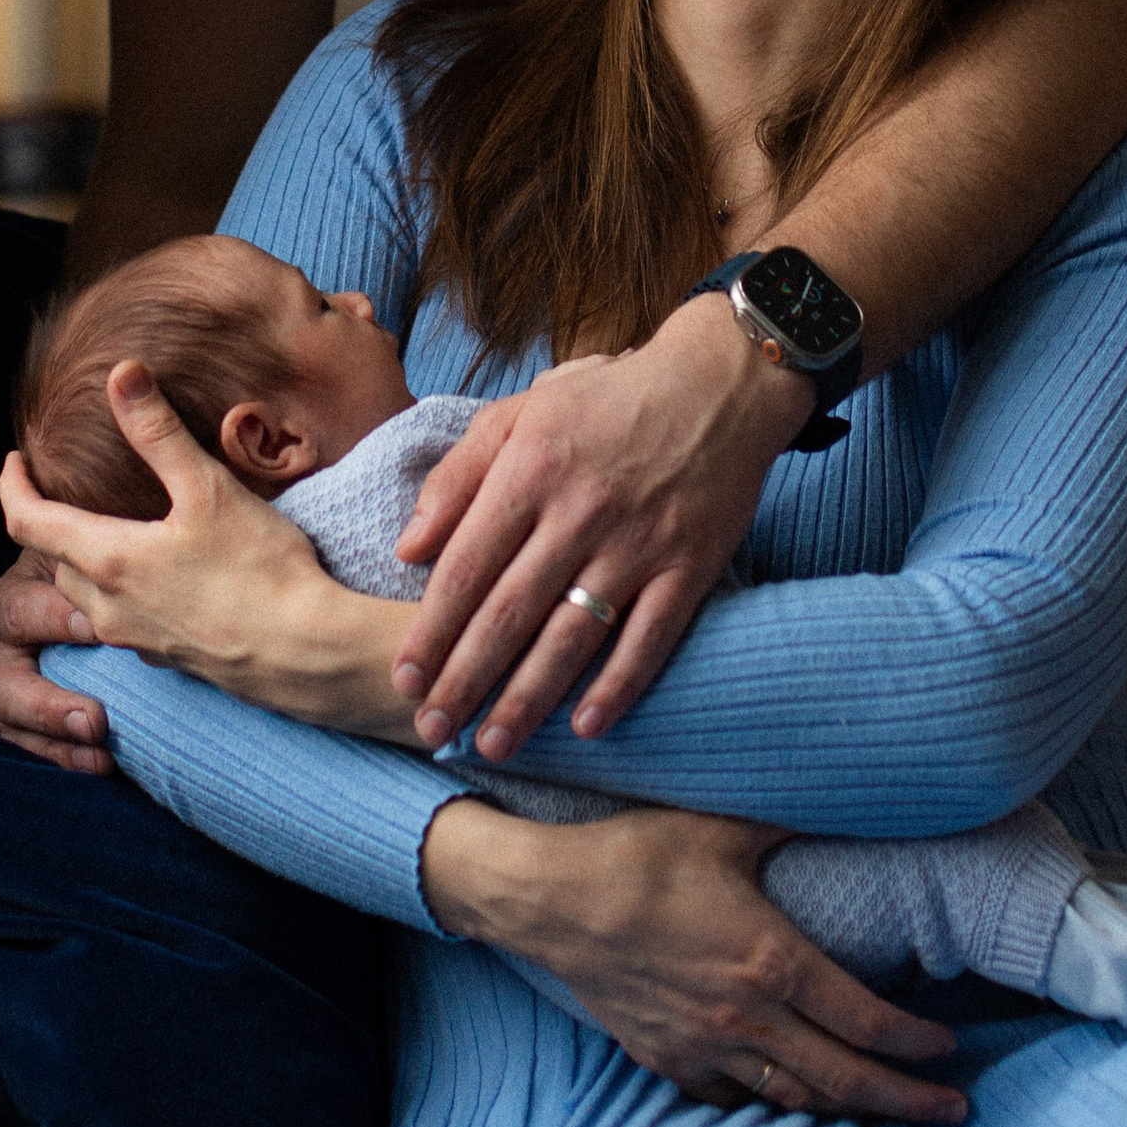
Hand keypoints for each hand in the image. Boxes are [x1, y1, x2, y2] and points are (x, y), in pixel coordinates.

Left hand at [0, 365, 413, 727]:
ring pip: (86, 593)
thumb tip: (121, 374)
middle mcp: (107, 606)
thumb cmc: (259, 569)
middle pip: (56, 557)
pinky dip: (120, 590)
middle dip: (53, 521)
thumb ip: (158, 432)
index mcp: (107, 559)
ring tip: (112, 527)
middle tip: (68, 488)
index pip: (26, 522)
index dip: (11, 486)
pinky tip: (159, 575)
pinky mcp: (163, 657)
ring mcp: (133, 638)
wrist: (304, 653)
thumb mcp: (207, 489)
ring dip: (85, 559)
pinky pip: (120, 619)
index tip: (14, 460)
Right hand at [0, 547, 114, 770]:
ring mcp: (8, 690)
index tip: (97, 628)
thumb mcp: (86, 552)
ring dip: (58, 747)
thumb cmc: (90, 568)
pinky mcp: (24, 722)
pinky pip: (35, 750)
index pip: (23, 612)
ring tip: (102, 758)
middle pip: (7, 687)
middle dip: (49, 708)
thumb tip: (134, 562)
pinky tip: (103, 766)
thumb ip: (97, 556)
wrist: (85, 591)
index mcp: (10, 600)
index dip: (56, 621)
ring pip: (16, 729)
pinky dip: (66, 761)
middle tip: (97, 720)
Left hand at [393, 298, 817, 763]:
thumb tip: (406, 549)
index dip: (431, 630)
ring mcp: (640, 543)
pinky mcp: (691, 565)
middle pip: (510, 612)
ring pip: (572, 636)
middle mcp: (581, 511)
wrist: (721, 383)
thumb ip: (458, 476)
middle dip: (465, 679)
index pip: (466, 566)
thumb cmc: (609, 398)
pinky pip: (650, 638)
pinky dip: (618, 686)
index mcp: (531, 469)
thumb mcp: (522, 411)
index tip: (405, 678)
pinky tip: (585, 727)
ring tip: (492, 744)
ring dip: (527, 698)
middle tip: (431, 729)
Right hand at [420, 797, 967, 1126]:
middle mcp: (745, 1017)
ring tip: (888, 1111)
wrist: (547, 901)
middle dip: (907, 1099)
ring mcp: (703, 1047)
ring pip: (793, 1098)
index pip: (867, 1022)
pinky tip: (794, 1095)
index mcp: (771, 961)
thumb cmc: (636, 856)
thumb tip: (846, 789)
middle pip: (844, 1080)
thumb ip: (790, 820)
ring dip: (848, 1110)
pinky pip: (735, 1097)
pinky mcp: (667, 1059)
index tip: (951, 1051)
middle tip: (953, 1109)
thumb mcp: (724, 827)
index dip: (917, 1045)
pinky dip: (775, 1103)